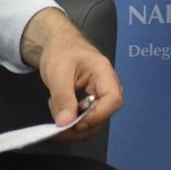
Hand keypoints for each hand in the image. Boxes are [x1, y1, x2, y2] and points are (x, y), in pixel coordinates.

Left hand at [20, 7, 123, 138]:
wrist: (58, 44)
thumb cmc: (61, 52)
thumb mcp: (58, 74)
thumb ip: (62, 98)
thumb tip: (65, 123)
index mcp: (104, 73)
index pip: (113, 99)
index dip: (97, 115)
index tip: (74, 123)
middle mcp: (107, 85)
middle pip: (106, 113)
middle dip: (83, 125)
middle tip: (59, 124)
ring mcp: (100, 94)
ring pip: (97, 119)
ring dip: (76, 125)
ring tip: (57, 112)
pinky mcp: (92, 100)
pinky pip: (88, 117)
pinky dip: (73, 121)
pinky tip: (61, 112)